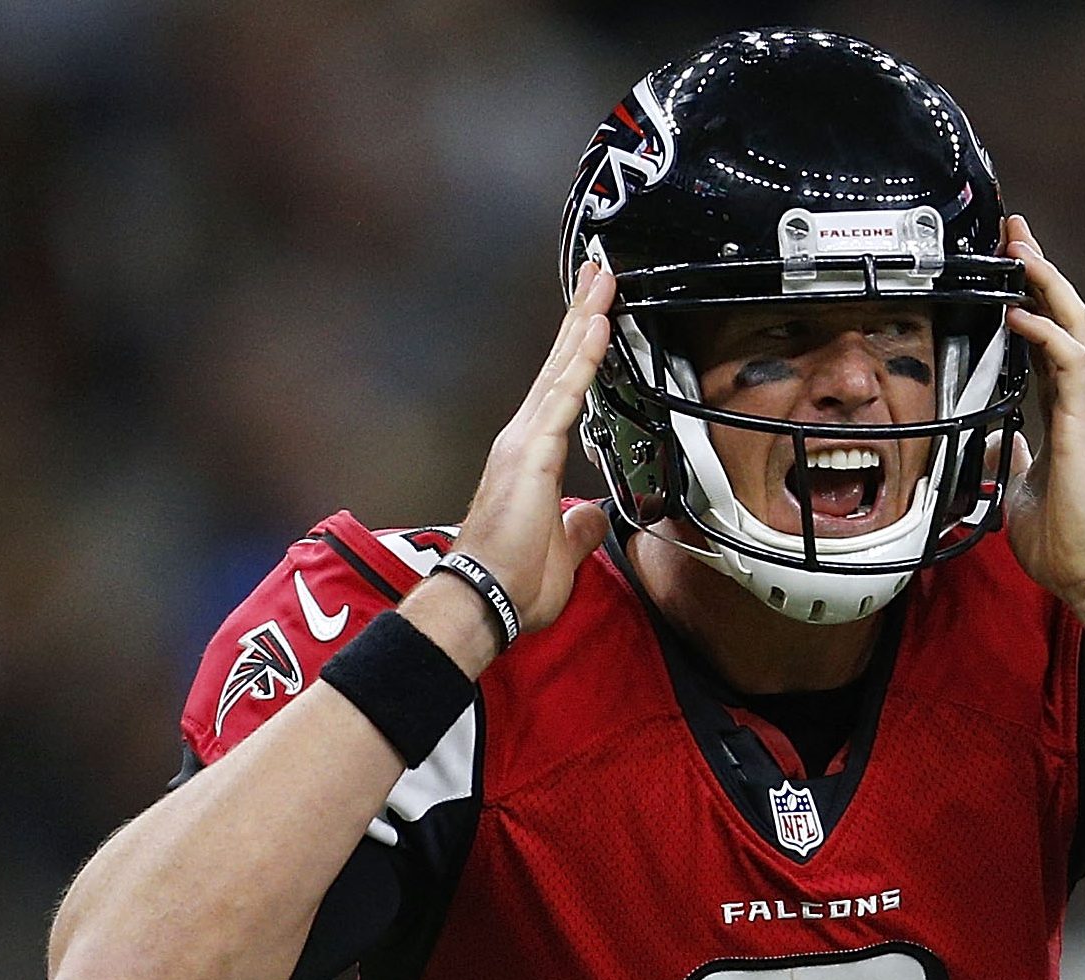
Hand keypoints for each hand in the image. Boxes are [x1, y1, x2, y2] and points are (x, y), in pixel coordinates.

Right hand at [449, 261, 617, 634]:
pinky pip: (564, 396)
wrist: (483, 601)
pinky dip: (582, 360)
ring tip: (602, 281)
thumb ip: (578, 527)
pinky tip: (596, 328)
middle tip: (599, 273)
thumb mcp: (563, 551)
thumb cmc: (510, 583)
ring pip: (561, 368)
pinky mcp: (530, 453)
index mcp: (532, 458)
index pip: (563, 390)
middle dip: (581, 316)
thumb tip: (593, 515)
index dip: (581, 350)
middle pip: (559, 364)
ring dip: (584, 322)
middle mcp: (524, 440)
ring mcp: (524, 442)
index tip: (597, 315)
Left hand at [1000, 217, 1084, 640]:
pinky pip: (1072, 362)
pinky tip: (1020, 310)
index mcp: (1067, 411)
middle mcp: (1084, 400)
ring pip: (1077, 326)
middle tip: (1015, 231)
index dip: (1030, 298)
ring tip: (1021, 249)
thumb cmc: (1067, 541)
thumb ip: (1013, 458)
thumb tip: (995, 446)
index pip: (1050, 338)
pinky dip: (1046, 331)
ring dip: (1048, 284)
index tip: (1010, 264)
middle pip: (1067, 316)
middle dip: (1041, 270)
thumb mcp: (1021, 488)